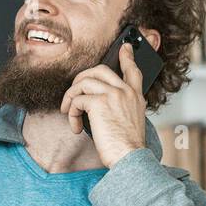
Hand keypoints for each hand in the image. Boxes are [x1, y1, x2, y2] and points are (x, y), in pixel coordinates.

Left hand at [60, 41, 147, 168]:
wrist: (129, 157)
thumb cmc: (127, 148)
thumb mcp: (130, 123)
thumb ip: (121, 109)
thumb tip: (97, 105)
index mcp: (136, 97)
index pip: (133, 70)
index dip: (128, 57)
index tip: (125, 47)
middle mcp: (126, 91)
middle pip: (99, 70)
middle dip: (80, 79)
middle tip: (74, 94)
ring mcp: (113, 94)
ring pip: (83, 82)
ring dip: (71, 97)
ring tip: (70, 113)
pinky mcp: (99, 103)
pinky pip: (77, 100)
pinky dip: (72, 114)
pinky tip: (75, 126)